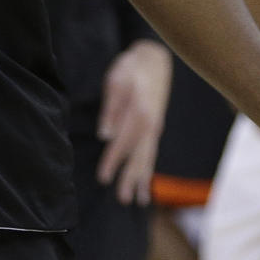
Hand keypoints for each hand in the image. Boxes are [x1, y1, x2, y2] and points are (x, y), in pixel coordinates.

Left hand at [96, 40, 171, 204]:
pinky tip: (146, 181)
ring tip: (140, 201)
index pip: (122, 143)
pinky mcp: (156, 127)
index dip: (112, 161)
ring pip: (149, 157)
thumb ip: (111, 109)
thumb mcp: (116, 80)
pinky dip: (149, 167)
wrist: (155, 58)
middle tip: (123, 200)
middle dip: (130, 178)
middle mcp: (150, 124)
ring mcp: (155, 126)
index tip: (103, 179)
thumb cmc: (131, 68)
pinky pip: (153, 151)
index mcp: (139, 112)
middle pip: (139, 156)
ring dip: (143, 178)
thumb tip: (105, 135)